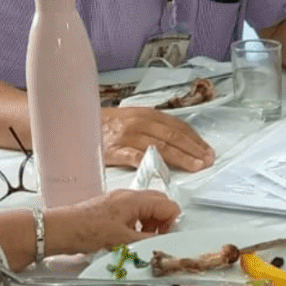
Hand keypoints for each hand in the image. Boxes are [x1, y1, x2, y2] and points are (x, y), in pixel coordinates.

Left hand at [45, 189, 179, 254]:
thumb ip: (147, 241)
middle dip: (162, 222)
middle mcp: (128, 196)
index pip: (168, 205)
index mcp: (135, 199)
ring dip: (149, 224)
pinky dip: (136, 225)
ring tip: (139, 241)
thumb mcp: (122, 240)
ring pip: (146, 209)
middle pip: (159, 203)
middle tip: (155, 238)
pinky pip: (132, 214)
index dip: (171, 222)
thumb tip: (163, 242)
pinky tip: (126, 239)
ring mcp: (118, 202)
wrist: (59, 230)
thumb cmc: (86, 230)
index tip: (164, 238)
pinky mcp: (110, 209)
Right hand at [99, 106, 216, 171]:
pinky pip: (136, 157)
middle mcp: (140, 123)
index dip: (195, 139)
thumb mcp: (133, 119)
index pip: (178, 127)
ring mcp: (128, 136)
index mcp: (147, 114)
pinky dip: (151, 163)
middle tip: (208, 161)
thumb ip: (154, 128)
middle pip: (173, 137)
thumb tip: (179, 141)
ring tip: (196, 166)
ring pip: (161, 147)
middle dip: (194, 150)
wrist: (77, 124)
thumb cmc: (107, 124)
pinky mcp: (115, 150)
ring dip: (181, 158)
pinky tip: (165, 171)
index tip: (208, 151)